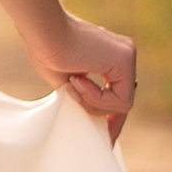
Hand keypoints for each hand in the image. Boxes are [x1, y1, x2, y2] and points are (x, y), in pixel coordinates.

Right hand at [27, 6, 137, 143]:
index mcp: (110, 57)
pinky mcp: (126, 59)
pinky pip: (120, 99)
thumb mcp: (67, 82)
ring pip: (122, 103)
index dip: (112, 118)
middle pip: (124, 100)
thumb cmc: (46, 51)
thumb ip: (83, 95)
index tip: (106, 139)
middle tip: (103, 138)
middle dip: (109, 119)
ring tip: (72, 86)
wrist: (44, 32)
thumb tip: (89, 119)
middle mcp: (123, 54)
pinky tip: (78, 80)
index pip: (119, 94)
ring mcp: (127, 55)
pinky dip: (96, 98)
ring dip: (93, 103)